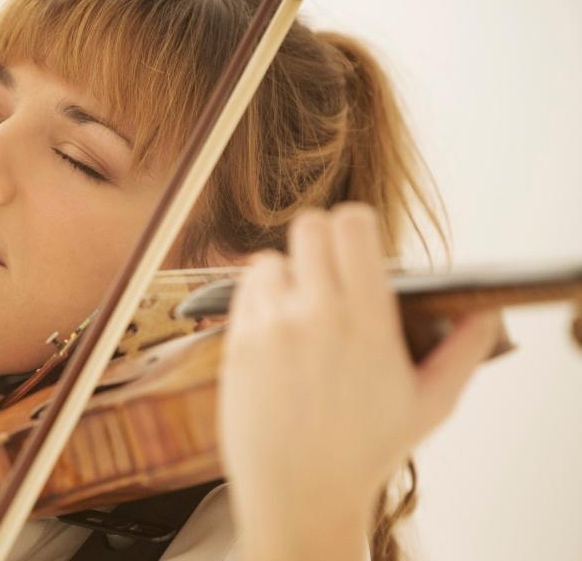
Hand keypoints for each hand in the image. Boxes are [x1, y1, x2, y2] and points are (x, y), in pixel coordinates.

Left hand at [218, 203, 501, 557]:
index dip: (356, 225)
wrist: (300, 493)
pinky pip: (243, 293)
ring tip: (299, 306)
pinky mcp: (236, 345)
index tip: (359, 243)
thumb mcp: (430, 405)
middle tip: (329, 270)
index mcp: (366, 322)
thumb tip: (481, 314)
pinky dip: (259, 300)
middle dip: (322, 241)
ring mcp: (269, 329)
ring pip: (270, 260)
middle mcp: (314, 316)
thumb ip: (463, 352)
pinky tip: (276, 327)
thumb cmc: (366, 451)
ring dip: (286, 274)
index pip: (352, 225)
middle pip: (309, 228)